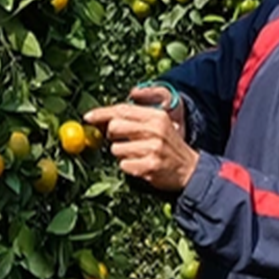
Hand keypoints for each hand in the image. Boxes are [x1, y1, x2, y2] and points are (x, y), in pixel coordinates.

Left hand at [84, 87, 199, 194]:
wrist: (190, 169)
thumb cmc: (169, 146)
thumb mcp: (158, 126)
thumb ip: (135, 119)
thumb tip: (104, 119)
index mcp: (156, 116)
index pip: (122, 109)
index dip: (102, 113)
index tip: (88, 117)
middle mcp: (154, 130)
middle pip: (115, 127)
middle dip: (112, 136)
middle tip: (121, 141)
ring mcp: (152, 148)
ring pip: (116, 149)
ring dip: (122, 154)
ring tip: (138, 155)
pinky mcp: (150, 166)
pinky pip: (124, 165)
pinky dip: (128, 166)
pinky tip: (141, 166)